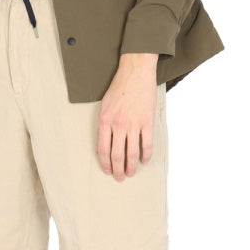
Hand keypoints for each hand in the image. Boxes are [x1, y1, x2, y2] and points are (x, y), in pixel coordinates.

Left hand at [97, 53, 158, 179]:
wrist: (136, 72)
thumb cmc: (119, 87)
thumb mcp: (105, 104)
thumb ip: (104, 123)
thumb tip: (106, 142)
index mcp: (105, 121)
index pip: (103, 149)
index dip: (105, 163)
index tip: (107, 171)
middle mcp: (118, 124)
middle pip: (117, 155)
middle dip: (117, 170)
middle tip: (119, 178)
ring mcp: (133, 124)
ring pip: (132, 153)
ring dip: (131, 166)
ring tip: (131, 173)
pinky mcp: (147, 121)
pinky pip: (146, 144)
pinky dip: (146, 155)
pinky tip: (144, 160)